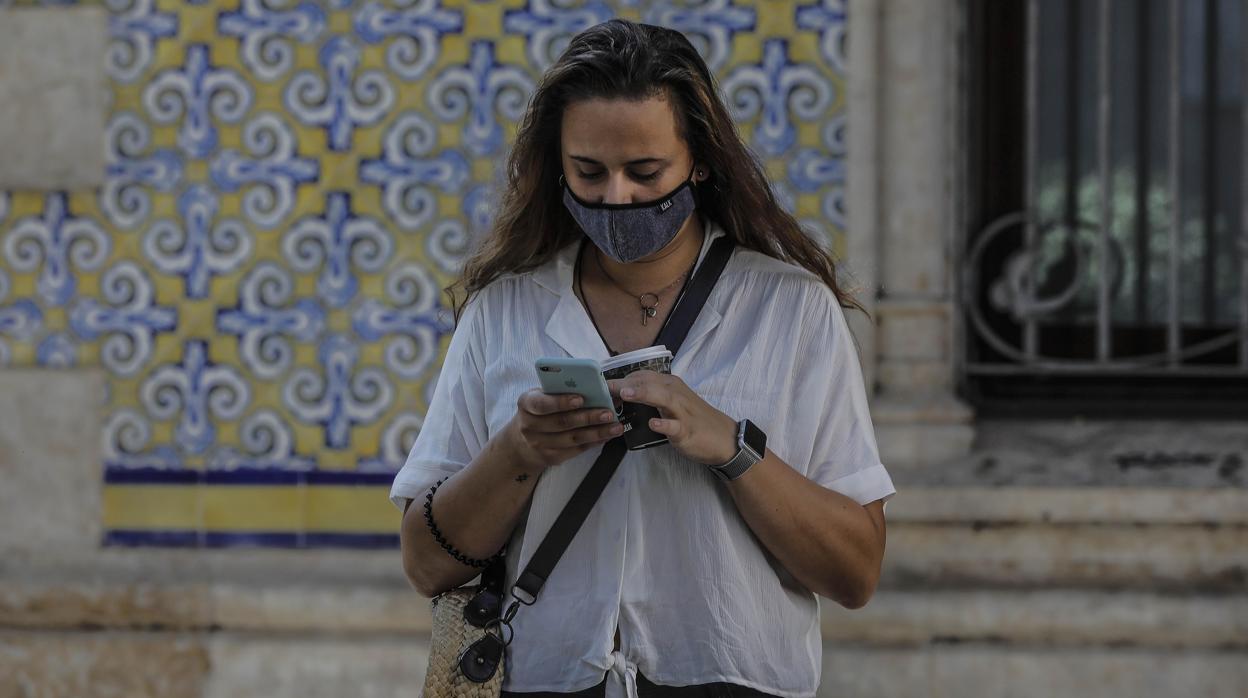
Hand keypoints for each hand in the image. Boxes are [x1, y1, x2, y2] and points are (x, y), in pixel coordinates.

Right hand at [506, 389, 625, 472]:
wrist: (521, 443)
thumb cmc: (538, 412)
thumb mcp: (540, 397)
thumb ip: (559, 391)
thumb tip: (593, 387)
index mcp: (526, 404)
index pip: (542, 404)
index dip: (561, 402)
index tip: (581, 398)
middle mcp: (529, 426)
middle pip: (562, 423)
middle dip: (588, 418)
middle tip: (608, 413)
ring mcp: (540, 444)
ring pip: (573, 439)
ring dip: (597, 432)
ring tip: (615, 426)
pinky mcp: (551, 457)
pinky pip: (576, 450)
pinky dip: (594, 442)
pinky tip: (606, 436)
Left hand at [607, 370, 738, 464]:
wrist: (724, 438)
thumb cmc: (693, 419)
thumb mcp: (672, 403)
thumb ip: (650, 397)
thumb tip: (622, 394)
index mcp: (669, 385)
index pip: (641, 376)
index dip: (620, 380)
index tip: (600, 385)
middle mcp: (675, 393)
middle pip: (648, 383)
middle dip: (624, 383)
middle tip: (602, 387)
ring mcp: (682, 412)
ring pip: (663, 398)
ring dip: (643, 393)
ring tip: (624, 393)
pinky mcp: (688, 430)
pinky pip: (675, 426)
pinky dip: (664, 424)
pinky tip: (653, 423)